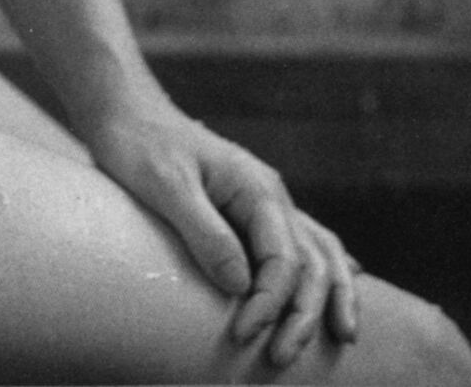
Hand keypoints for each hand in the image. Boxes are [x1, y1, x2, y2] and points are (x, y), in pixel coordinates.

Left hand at [78, 90, 359, 367]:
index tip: (243, 335)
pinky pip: (303, 242)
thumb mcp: (164, 185)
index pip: (281, 259)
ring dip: (330, 296)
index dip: (269, 303)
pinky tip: (344, 285)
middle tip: (281, 358)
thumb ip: (204, 232)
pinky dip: (326, 268)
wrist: (126, 112)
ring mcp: (266, 203)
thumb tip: (241, 285)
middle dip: (303, 315)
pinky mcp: (251, 211)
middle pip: (310, 263)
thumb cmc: (139, 144)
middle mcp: (272, 196)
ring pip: (320, 252)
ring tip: (344, 338)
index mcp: (256, 188)